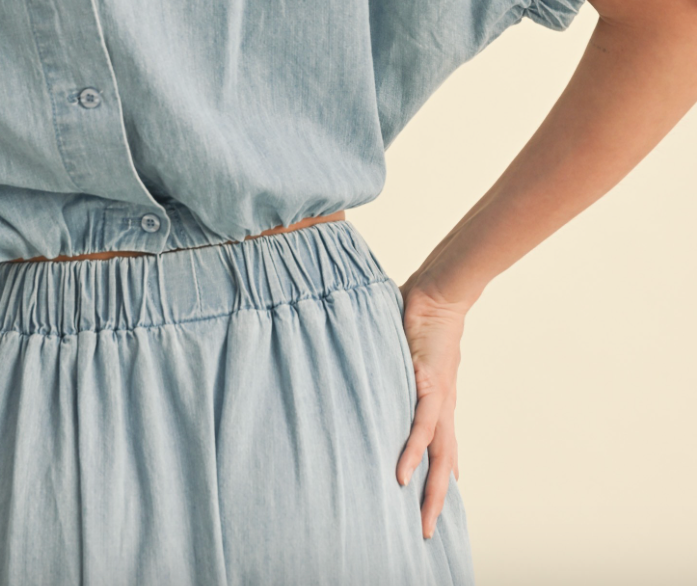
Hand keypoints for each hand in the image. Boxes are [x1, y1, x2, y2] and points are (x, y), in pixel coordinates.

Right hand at [396, 272, 469, 538]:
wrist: (438, 291)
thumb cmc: (421, 314)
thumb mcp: (407, 351)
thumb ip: (398, 367)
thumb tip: (378, 368)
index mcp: (439, 398)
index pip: (442, 443)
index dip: (441, 472)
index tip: (438, 498)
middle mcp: (443, 403)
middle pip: (443, 461)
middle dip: (436, 499)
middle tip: (425, 532)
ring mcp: (439, 396)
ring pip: (438, 453)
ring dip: (430, 489)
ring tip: (421, 520)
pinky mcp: (430, 383)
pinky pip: (422, 426)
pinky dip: (413, 452)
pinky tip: (403, 475)